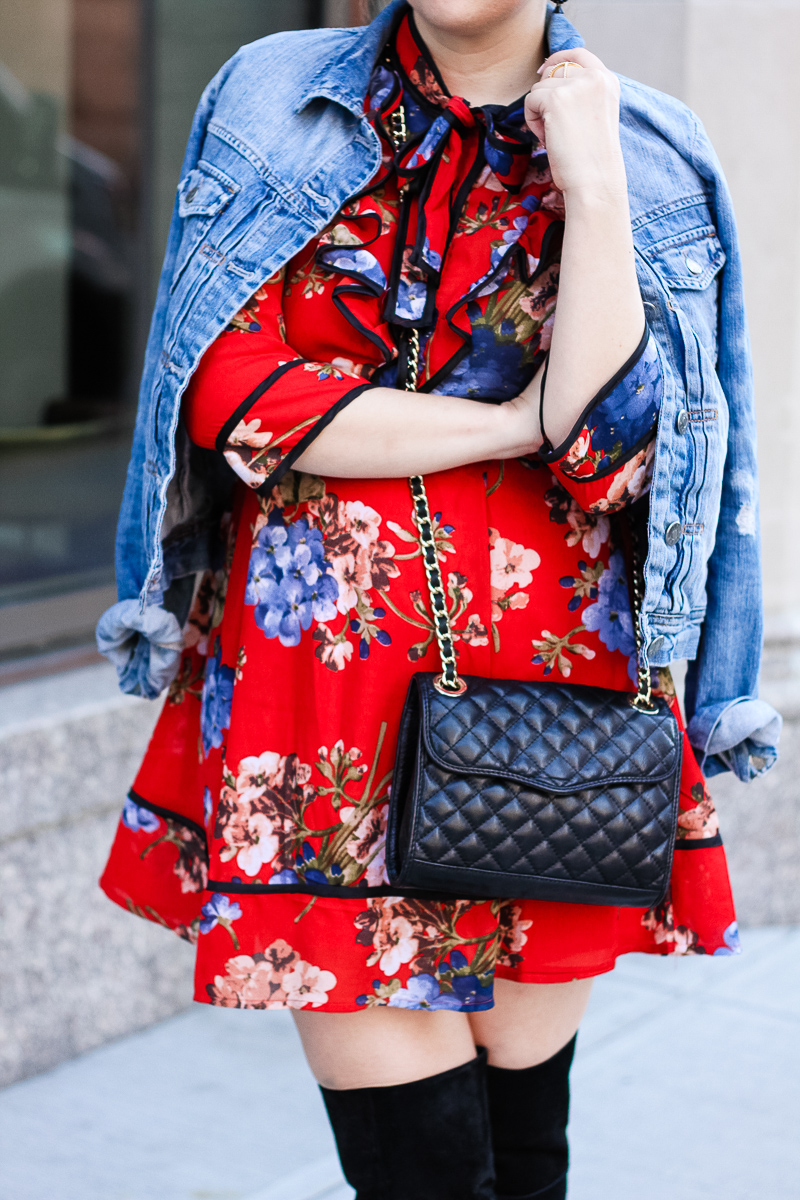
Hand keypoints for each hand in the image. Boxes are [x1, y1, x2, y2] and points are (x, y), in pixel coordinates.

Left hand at [524, 48, 625, 200]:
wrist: (594, 180)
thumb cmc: (592, 158)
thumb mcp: (594, 114)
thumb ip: (581, 93)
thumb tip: (548, 75)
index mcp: (607, 80)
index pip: (578, 53)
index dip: (557, 59)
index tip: (543, 71)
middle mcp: (594, 77)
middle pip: (553, 71)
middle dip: (546, 96)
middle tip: (554, 125)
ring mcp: (575, 85)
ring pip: (539, 88)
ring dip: (540, 113)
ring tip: (555, 136)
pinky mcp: (556, 98)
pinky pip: (530, 101)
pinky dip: (532, 121)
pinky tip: (547, 138)